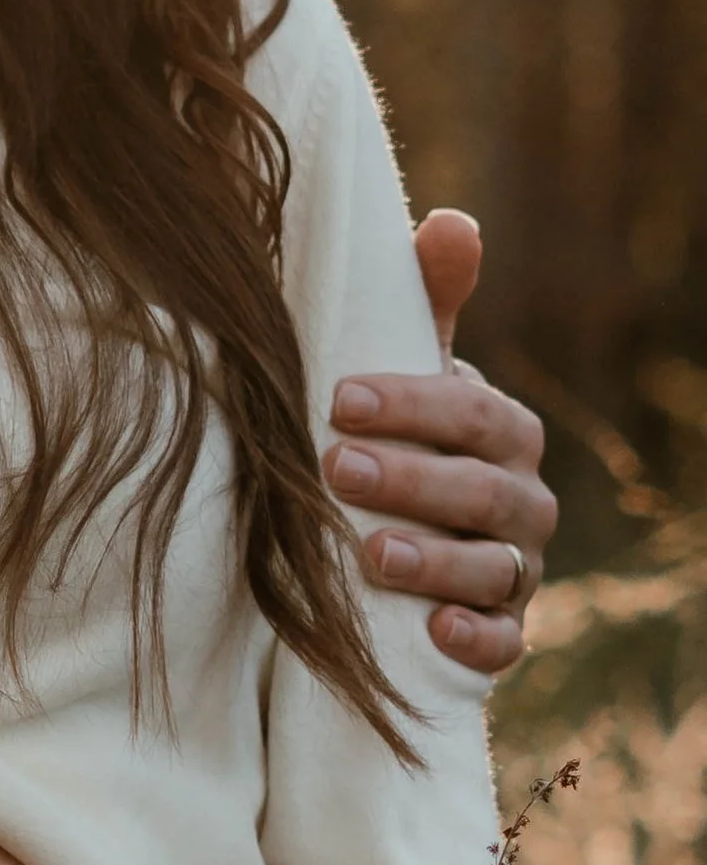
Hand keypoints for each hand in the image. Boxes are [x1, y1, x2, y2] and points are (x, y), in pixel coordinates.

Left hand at [329, 209, 555, 679]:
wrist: (403, 535)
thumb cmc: (401, 435)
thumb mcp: (409, 370)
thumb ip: (427, 303)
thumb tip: (453, 221)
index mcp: (504, 431)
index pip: (474, 411)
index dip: (413, 403)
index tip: (339, 399)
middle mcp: (524, 500)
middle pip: (483, 490)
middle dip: (413, 479)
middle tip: (339, 469)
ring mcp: (516, 569)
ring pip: (495, 568)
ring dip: (436, 561)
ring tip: (372, 555)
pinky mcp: (502, 632)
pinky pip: (505, 643)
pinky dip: (476, 638)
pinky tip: (434, 629)